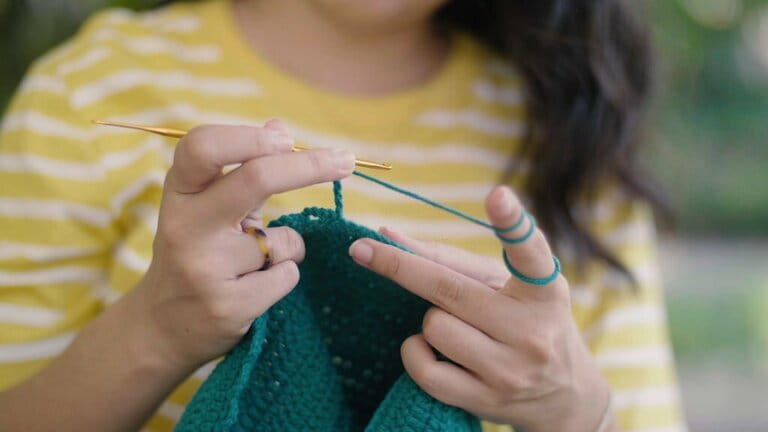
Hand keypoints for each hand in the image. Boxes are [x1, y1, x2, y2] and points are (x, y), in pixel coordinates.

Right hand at [129, 119, 355, 372]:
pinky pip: (287, 275)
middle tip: (346, 162)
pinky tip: (255, 288)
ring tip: (256, 263)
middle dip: (309, 165)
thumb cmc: (195, 253)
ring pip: (283, 240)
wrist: (160, 328)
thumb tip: (279, 126)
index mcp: (179, 193)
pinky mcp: (227, 305)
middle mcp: (185, 225)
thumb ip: (242, 169)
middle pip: (256, 178)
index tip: (286, 138)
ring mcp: (204, 267)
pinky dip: (284, 276)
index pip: (203, 145)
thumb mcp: (206, 207)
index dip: (248, 137)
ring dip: (288, 247)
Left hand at [348, 186, 611, 431]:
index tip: (498, 196)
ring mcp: (510, 371)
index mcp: (544, 292)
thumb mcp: (501, 283)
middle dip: (398, 266)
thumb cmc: (522, 320)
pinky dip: (415, 353)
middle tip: (360, 248)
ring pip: (433, 327)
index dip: (513, 224)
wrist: (564, 394)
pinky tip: (427, 348)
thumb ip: (447, 258)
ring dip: (429, 319)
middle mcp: (532, 331)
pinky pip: (425, 371)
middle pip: (448, 289)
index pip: (529, 255)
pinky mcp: (487, 401)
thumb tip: (385, 235)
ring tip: (454, 324)